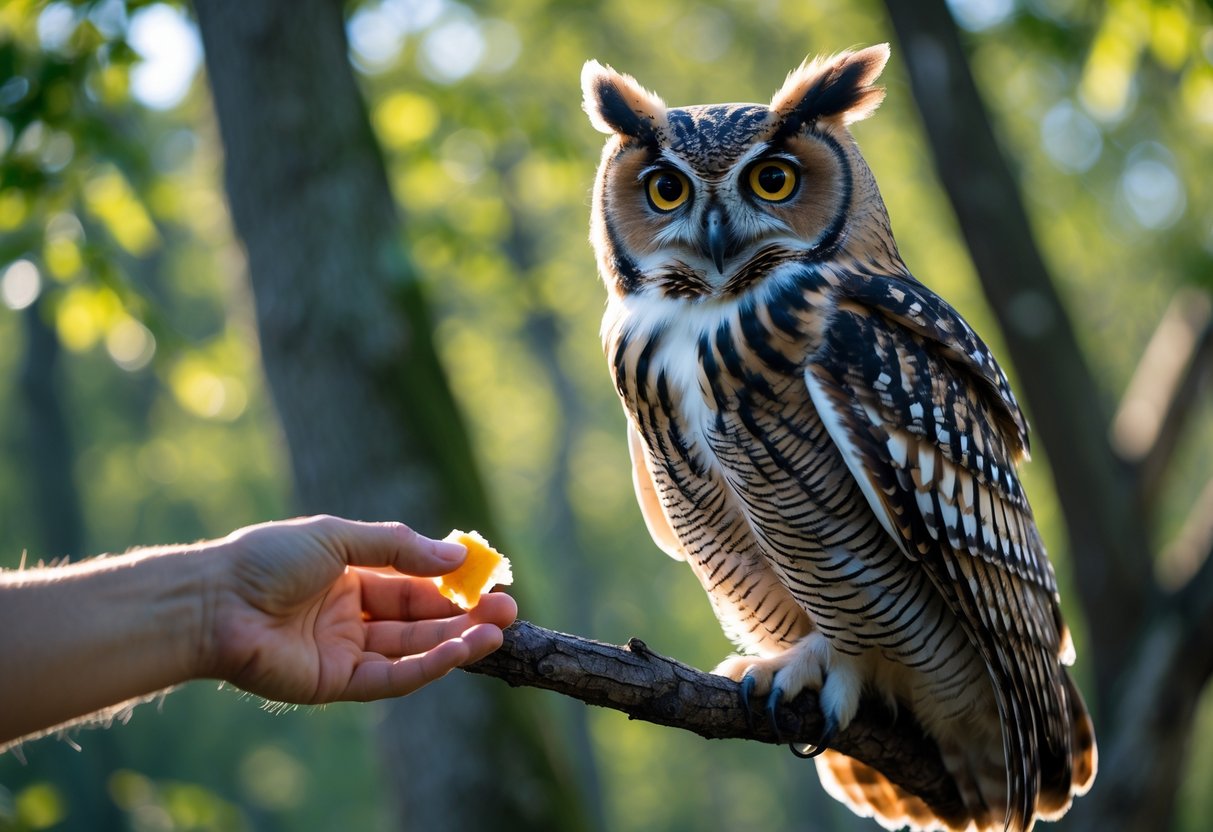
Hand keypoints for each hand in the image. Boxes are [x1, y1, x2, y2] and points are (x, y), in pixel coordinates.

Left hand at [205, 515, 516, 703]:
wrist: (213, 601)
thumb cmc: (267, 559)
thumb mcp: (339, 536)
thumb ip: (398, 548)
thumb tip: (456, 560)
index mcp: (348, 576)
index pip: (411, 583)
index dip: (450, 583)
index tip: (489, 579)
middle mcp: (350, 615)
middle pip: (419, 619)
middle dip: (464, 615)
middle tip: (508, 608)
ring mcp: (344, 651)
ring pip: (412, 649)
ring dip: (456, 641)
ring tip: (497, 630)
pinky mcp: (335, 684)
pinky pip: (391, 677)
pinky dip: (428, 665)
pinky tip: (460, 650)